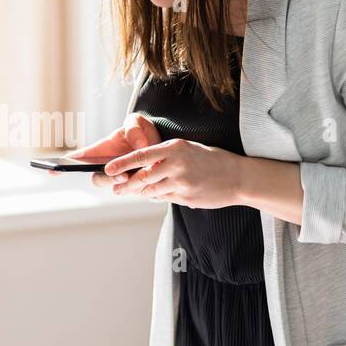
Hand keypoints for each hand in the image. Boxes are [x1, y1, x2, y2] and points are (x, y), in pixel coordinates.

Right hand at [50, 114, 159, 177]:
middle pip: (97, 179)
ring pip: (116, 188)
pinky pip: (134, 191)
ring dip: (122, 185)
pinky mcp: (136, 184)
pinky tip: (148, 180)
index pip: (79, 158)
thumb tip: (139, 148)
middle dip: (106, 180)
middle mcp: (108, 166)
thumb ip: (134, 130)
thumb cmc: (142, 130)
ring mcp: (121, 177)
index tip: (52, 170)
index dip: (65, 165)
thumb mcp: (137, 122)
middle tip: (122, 175)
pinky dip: (140, 187)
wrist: (161, 141)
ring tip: (133, 176)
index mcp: (101, 150)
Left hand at [102, 138, 254, 208]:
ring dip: (140, 192)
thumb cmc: (211, 161)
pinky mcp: (186, 197)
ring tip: (131, 192)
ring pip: (150, 190)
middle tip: (116, 188)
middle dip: (126, 185)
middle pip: (141, 177)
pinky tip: (156, 194)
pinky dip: (156, 196)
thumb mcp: (188, 150)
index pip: (141, 155)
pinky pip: (163, 198)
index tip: (108, 168)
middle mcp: (176, 164)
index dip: (122, 163)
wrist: (238, 177)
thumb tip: (144, 169)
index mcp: (175, 148)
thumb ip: (165, 157)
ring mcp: (181, 182)